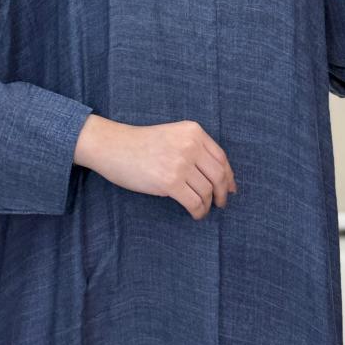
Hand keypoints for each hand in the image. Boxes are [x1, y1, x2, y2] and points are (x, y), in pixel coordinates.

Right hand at [74, 115, 237, 219]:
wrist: (114, 146)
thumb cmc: (142, 143)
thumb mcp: (173, 136)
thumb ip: (195, 149)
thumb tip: (222, 178)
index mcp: (193, 131)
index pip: (221, 157)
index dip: (229, 176)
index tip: (231, 188)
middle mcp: (190, 145)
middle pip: (219, 175)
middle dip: (223, 193)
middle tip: (221, 203)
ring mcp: (180, 163)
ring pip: (207, 191)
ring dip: (208, 204)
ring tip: (202, 208)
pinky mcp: (170, 182)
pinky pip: (195, 202)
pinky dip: (198, 212)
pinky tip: (195, 214)